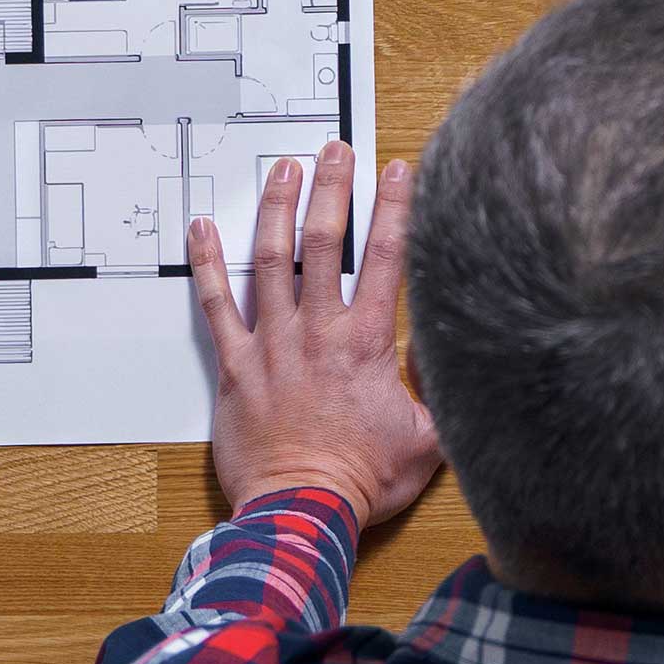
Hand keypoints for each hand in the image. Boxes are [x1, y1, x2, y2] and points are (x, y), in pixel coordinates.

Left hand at [190, 142, 442, 525]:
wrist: (301, 512)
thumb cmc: (362, 480)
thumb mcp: (429, 438)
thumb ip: (440, 393)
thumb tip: (460, 364)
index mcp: (367, 344)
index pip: (386, 259)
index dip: (395, 209)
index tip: (399, 172)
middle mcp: (318, 333)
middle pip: (324, 243)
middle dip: (333, 189)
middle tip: (335, 151)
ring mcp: (272, 346)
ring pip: (271, 261)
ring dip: (277, 209)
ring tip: (284, 169)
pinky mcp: (236, 368)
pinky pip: (216, 306)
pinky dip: (208, 264)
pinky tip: (203, 229)